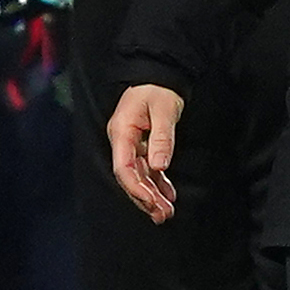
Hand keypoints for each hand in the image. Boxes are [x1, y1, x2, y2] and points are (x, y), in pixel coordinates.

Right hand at [108, 84, 183, 222]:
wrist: (159, 74)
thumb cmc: (159, 89)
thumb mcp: (164, 110)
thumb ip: (162, 138)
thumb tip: (159, 166)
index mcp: (121, 131)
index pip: (123, 167)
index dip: (136, 188)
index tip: (152, 202)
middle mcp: (122, 140)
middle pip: (129, 176)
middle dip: (144, 198)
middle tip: (162, 215)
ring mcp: (130, 144)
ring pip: (138, 175)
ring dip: (151, 194)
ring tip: (166, 212)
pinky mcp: (141, 145)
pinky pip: (146, 169)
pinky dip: (157, 183)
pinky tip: (168, 196)